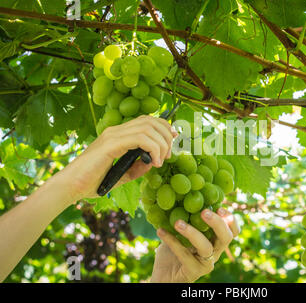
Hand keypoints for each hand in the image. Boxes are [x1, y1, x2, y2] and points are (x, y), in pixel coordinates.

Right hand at [59, 115, 177, 201]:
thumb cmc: (93, 182)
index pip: (147, 121)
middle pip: (151, 120)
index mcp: (118, 135)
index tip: (173, 142)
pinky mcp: (111, 144)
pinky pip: (140, 138)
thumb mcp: (123, 175)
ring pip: (148, 128)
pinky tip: (154, 162)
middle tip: (168, 155)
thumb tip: (153, 161)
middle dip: (166, 136)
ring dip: (162, 143)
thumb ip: (138, 167)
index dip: (164, 128)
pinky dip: (153, 148)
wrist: (71, 186)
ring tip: (161, 160)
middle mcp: (116, 130)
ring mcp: (113, 135)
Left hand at [150, 208, 239, 282]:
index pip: (232, 231)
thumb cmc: (173, 250)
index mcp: (215, 241)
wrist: (163, 275)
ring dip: (192, 232)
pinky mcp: (193, 272)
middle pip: (226, 238)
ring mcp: (205, 264)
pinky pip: (184, 254)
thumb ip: (187, 216)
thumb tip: (182, 191)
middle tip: (204, 212)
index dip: (230, 220)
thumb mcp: (181, 230)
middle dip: (217, 223)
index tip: (220, 206)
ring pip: (206, 247)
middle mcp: (215, 252)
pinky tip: (160, 231)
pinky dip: (172, 241)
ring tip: (177, 222)